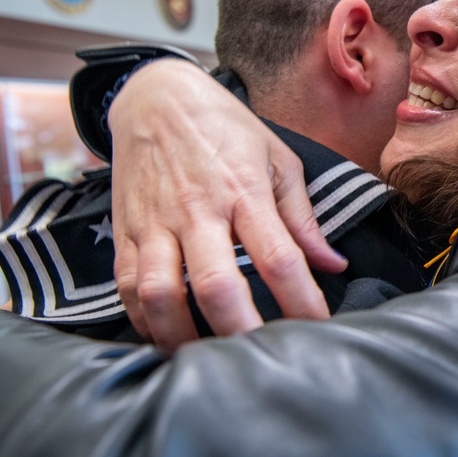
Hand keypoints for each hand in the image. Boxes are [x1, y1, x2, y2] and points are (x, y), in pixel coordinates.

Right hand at [107, 60, 346, 348]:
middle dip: (241, 332)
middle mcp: (198, 210)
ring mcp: (156, 222)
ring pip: (161, 294)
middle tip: (261, 360)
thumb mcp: (276, 159)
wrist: (155, 95)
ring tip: (207, 360)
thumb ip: (303, 217)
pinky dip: (144, 320)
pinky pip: (127, 287)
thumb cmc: (225, 128)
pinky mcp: (125, 230)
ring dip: (183, 337)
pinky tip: (167, 335)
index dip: (302, 302)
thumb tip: (332, 263)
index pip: (280, 258)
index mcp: (244, 191)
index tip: (317, 329)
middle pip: (217, 286)